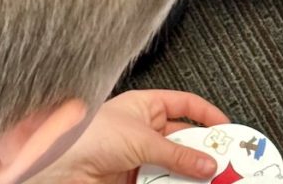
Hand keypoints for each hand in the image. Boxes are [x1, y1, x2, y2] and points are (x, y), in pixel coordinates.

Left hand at [31, 91, 227, 183]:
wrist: (56, 166)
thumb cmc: (88, 136)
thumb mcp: (143, 140)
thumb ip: (178, 154)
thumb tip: (207, 163)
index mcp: (146, 105)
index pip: (186, 105)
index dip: (207, 115)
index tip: (226, 130)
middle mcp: (142, 128)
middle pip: (182, 138)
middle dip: (201, 150)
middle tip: (222, 160)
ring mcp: (137, 154)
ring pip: (173, 162)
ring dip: (188, 171)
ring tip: (207, 178)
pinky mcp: (131, 178)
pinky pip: (160, 180)